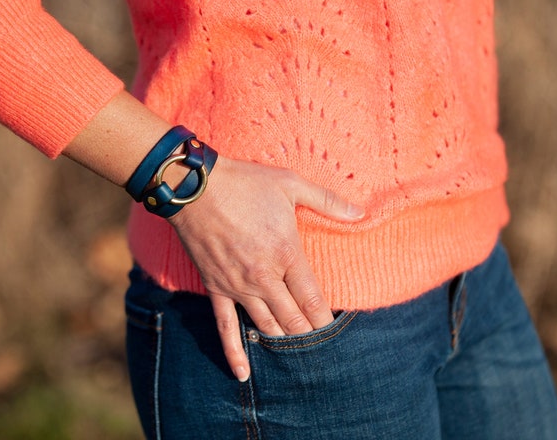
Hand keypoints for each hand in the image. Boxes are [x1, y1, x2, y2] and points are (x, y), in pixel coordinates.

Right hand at [168, 156, 364, 381]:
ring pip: (267, 326)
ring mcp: (239, 287)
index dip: (327, 319)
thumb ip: (327, 201)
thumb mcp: (291, 184)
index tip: (336, 330)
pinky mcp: (216, 288)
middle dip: (309, 335)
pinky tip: (244, 373)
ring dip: (283, 340)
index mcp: (287, 254)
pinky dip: (235, 352)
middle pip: (294, 319)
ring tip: (296, 355)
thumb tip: (361, 213)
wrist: (195, 187)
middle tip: (321, 347)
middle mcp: (265, 277)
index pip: (314, 299)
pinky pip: (226, 327)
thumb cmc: (245, 183)